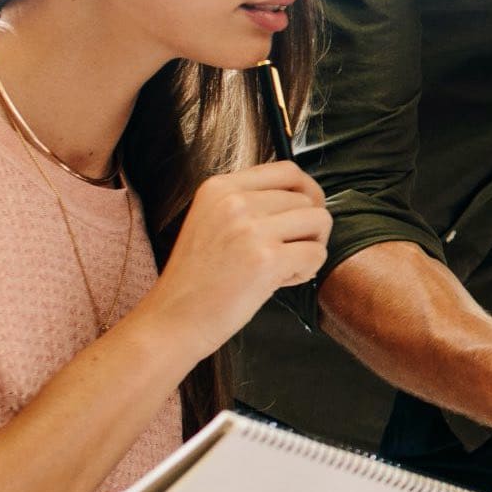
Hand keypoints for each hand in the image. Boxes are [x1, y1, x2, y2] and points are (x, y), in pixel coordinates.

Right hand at [138, 160, 331, 358]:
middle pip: (306, 198)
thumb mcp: (212, 222)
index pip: (287, 170)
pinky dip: (306, 271)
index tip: (304, 215)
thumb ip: (250, 204)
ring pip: (318, 221)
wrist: (173, 321)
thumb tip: (305, 198)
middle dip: (305, 229)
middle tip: (282, 255)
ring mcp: (250, 229)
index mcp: (219, 187)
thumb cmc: (197, 280)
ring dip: (310, 247)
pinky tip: (278, 282)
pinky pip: (316, 253)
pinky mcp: (266, 259)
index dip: (307, 192)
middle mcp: (235, 201)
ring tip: (282, 267)